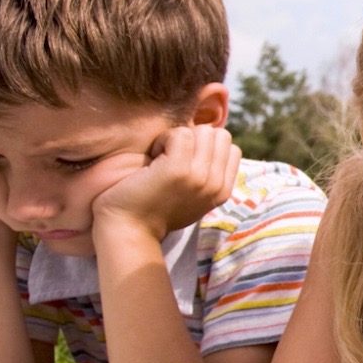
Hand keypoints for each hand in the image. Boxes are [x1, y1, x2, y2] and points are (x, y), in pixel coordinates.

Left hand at [91, 124, 238, 243]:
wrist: (130, 230)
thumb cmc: (153, 211)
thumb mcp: (192, 198)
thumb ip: (207, 177)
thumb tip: (210, 147)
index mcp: (222, 192)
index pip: (231, 149)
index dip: (206, 146)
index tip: (185, 162)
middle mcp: (215, 185)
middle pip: (220, 136)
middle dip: (195, 138)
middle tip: (172, 157)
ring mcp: (199, 176)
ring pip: (204, 131)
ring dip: (179, 138)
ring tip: (162, 158)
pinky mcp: (178, 169)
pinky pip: (181, 133)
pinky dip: (163, 139)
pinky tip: (152, 158)